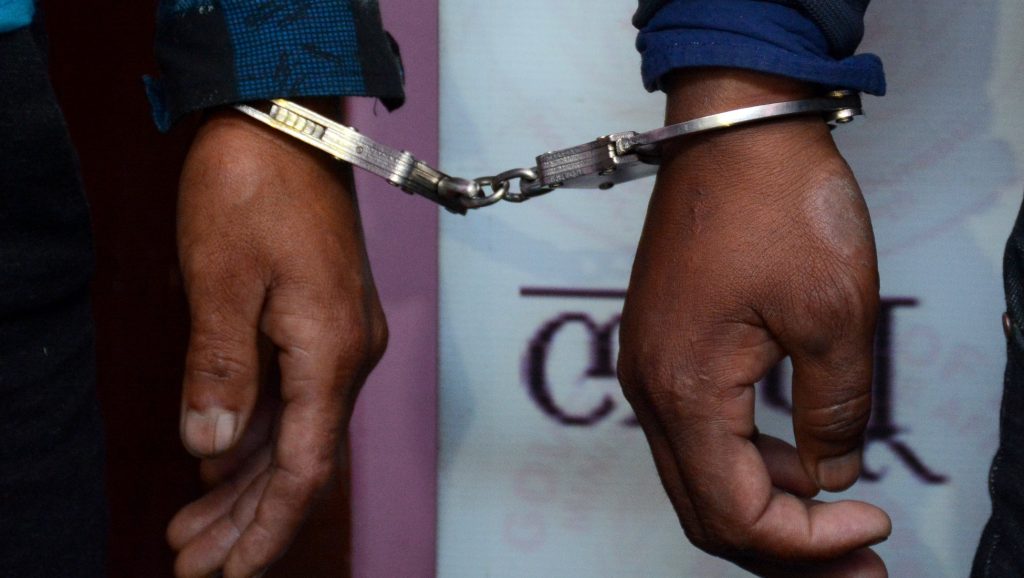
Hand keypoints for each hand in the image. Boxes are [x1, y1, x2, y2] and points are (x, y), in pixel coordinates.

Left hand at [166, 106, 386, 576]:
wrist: (286, 121)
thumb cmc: (254, 188)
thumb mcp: (221, 280)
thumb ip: (220, 369)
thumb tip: (208, 449)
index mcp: (330, 351)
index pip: (302, 469)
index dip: (265, 530)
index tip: (225, 575)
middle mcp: (347, 355)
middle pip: (300, 462)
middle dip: (246, 520)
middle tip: (191, 565)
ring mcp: (339, 339)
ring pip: (295, 434)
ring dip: (244, 484)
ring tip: (192, 530)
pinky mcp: (324, 323)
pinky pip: (293, 398)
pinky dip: (254, 437)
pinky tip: (219, 464)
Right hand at [617, 70, 890, 576]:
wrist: (734, 128)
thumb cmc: (775, 204)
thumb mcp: (835, 315)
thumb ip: (836, 411)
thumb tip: (833, 471)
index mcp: (686, 390)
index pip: (736, 514)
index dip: (808, 543)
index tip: (875, 525)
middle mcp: (651, 391)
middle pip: (706, 511)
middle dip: (783, 548)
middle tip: (856, 559)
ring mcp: (650, 368)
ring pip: (699, 478)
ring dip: (766, 508)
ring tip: (837, 515)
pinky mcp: (663, 348)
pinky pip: (698, 435)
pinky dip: (747, 464)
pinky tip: (799, 458)